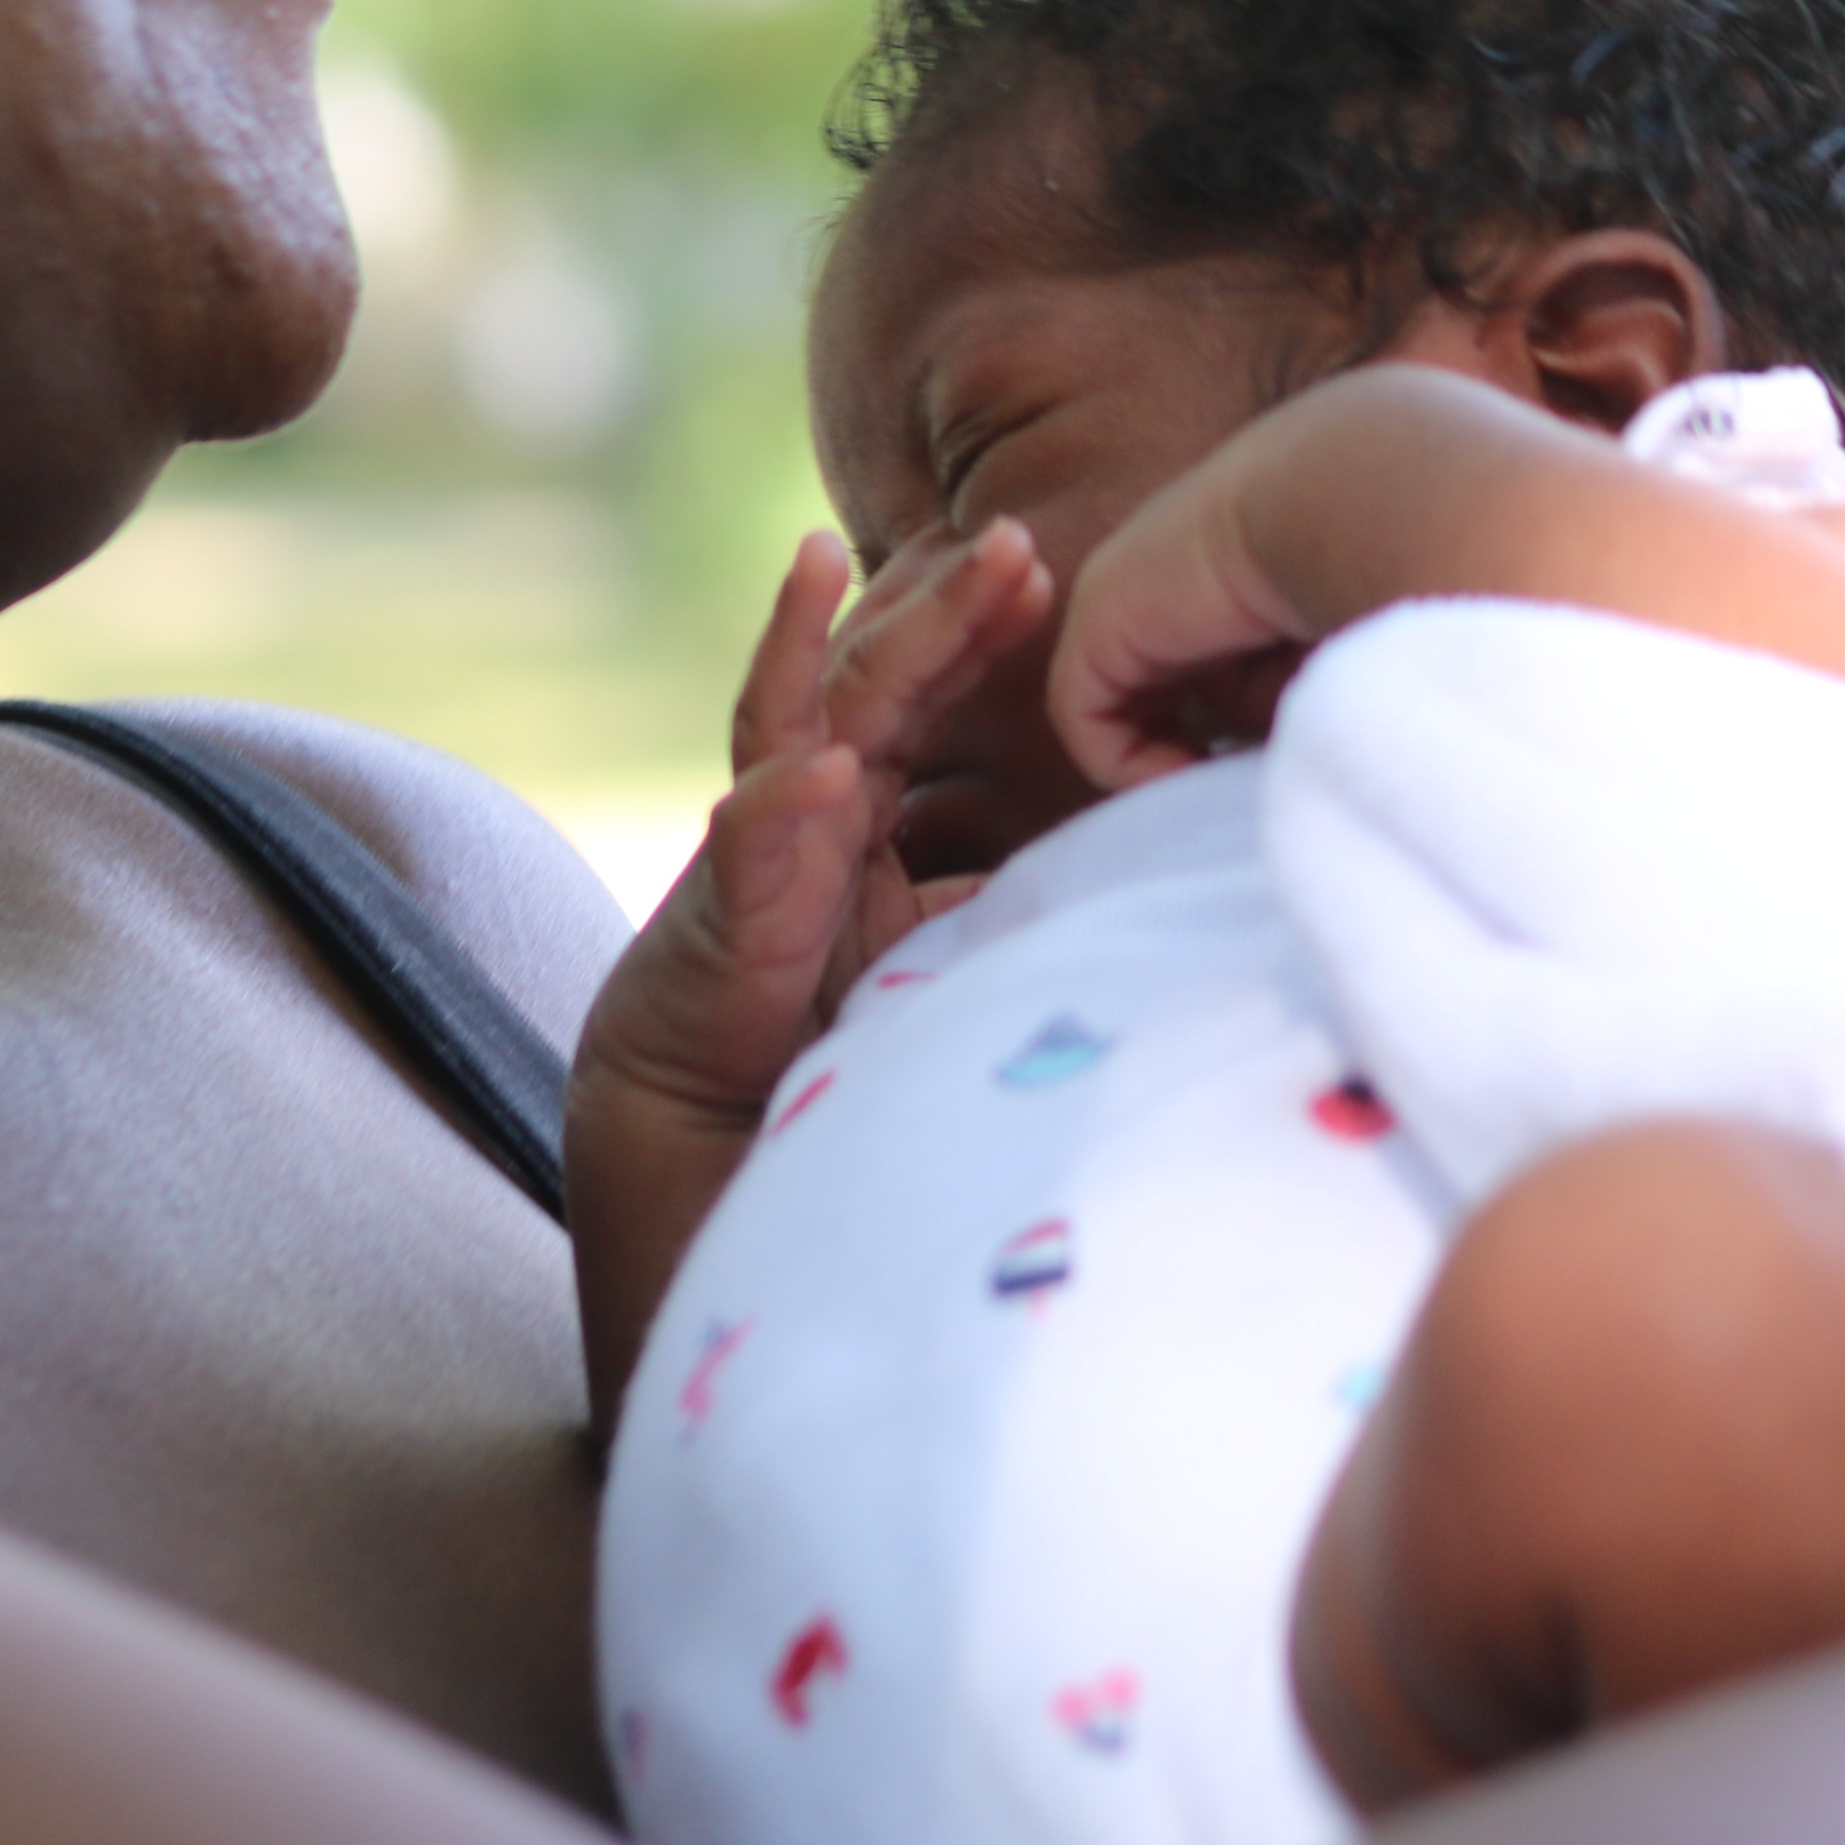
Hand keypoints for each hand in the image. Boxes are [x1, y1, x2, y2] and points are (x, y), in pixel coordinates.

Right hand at [559, 519, 1036, 1426]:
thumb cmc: (850, 1182)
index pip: (917, 730)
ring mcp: (739, 927)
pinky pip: (732, 899)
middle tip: (1012, 546)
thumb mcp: (959, 1046)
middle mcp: (799, 882)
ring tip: (875, 581)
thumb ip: (1018, 956)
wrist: (714, 1297)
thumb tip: (1164, 883)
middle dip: (927, 625)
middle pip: (861, 714)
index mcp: (868, 882)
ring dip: (835, 674)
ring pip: (783, 763)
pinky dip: (772, 834)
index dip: (968, 646)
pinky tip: (813, 779)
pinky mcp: (680, 1000)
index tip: (1048, 571)